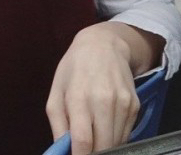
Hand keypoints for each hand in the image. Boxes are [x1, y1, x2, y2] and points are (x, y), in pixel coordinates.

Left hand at [46, 23, 139, 154]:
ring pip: (116, 143)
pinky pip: (126, 134)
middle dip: (92, 152)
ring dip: (104, 145)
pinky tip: (104, 122)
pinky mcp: (134, 106)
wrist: (103, 45)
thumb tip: (61, 149)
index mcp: (79, 97)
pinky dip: (114, 136)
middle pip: (102, 146)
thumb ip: (57, 122)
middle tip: (83, 147)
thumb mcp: (56, 90)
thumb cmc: (74, 68)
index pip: (83, 140)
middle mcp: (103, 101)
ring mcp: (122, 104)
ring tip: (92, 131)